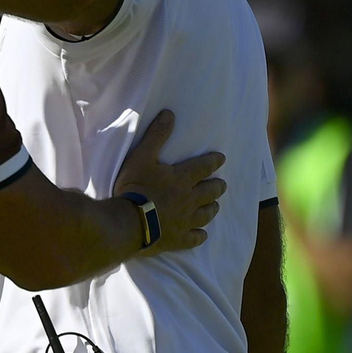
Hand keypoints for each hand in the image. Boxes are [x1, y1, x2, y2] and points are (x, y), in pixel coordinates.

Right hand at [113, 110, 226, 255]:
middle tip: (221, 184)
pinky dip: (200, 235)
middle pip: (211, 191)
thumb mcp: (142, 157)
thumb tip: (170, 114)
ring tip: (215, 206)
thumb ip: (156, 136)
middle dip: (217, 186)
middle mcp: (190, 199)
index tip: (221, 158)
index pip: (204, 166)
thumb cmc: (135, 187)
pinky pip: (195, 238)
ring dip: (212, 208)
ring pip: (207, 214)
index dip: (214, 161)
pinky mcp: (180, 238)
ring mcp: (186, 220)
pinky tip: (202, 235)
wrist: (130, 222)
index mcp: (183, 178)